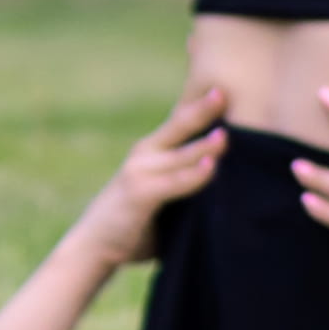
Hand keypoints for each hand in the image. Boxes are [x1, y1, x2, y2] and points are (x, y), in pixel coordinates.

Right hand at [66, 86, 232, 257]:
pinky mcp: (140, 193)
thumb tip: (233, 185)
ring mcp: (140, 171)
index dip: (201, 102)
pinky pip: (174, 183)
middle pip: (179, 125)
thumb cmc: (136, 221)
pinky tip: (210, 168)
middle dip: (204, 108)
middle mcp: (145, 153)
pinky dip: (193, 176)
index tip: (226, 85)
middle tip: (226, 91)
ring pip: (182, 154)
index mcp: (152, 150)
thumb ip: (185, 183)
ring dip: (205, 145)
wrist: (94, 244)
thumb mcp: (161, 194)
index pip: (180, 120)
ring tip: (226, 136)